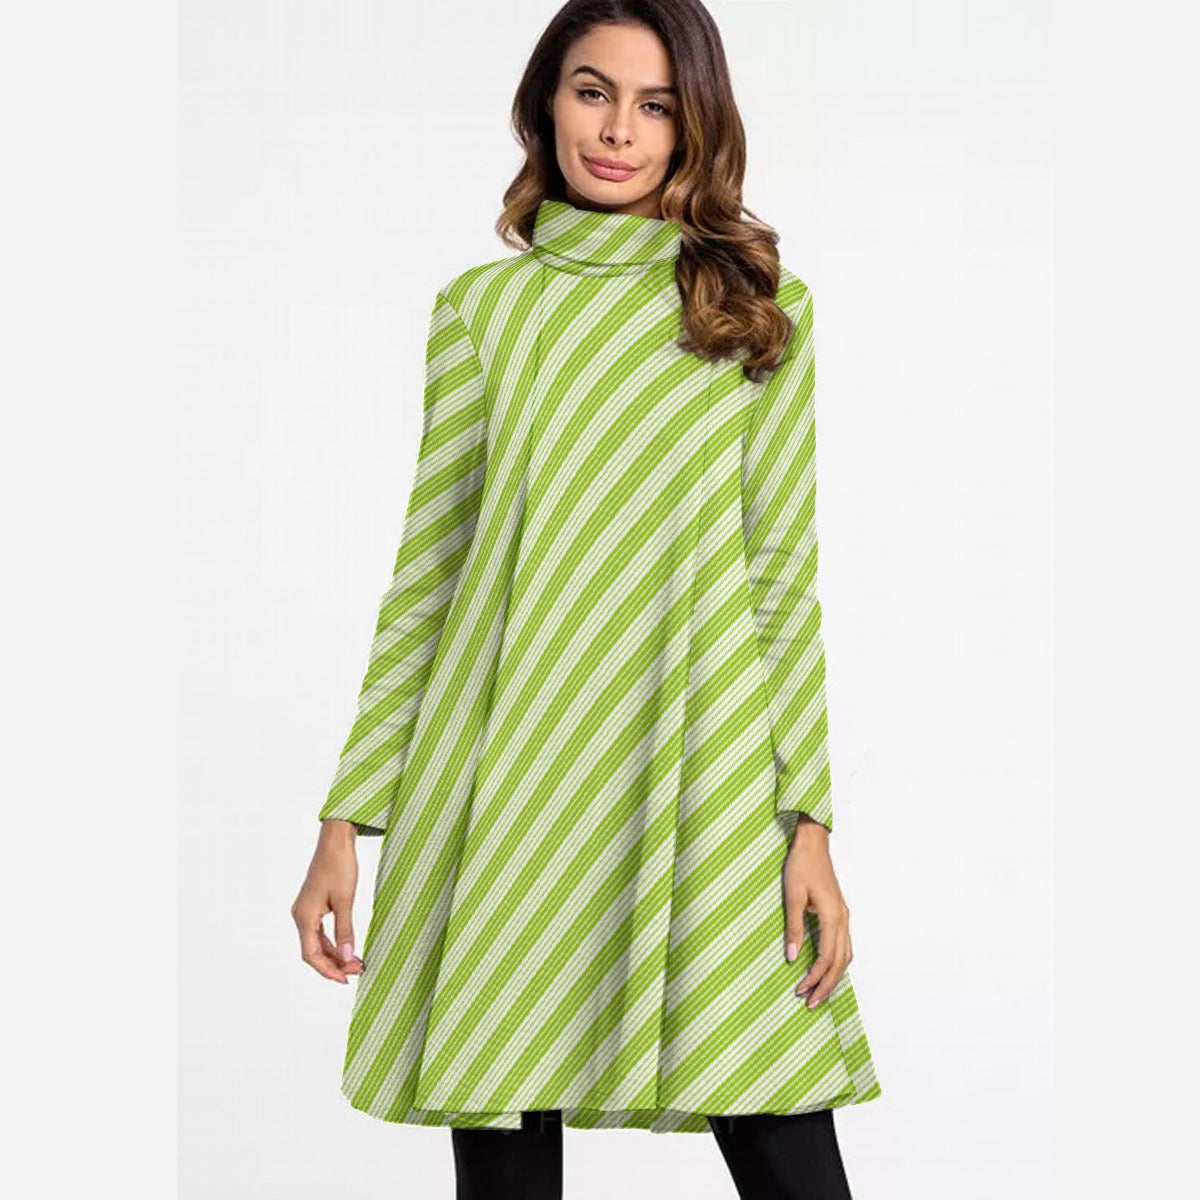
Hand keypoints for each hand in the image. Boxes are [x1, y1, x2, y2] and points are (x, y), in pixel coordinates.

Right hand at [291, 819, 365, 983]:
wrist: (335, 841)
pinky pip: (320, 932)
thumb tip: (348, 957)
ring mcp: (306, 911)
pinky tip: (348, 948)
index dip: (328, 970)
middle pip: (313, 952)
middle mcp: (300, 916)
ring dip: (335, 954)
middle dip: (334, 964)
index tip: (346, 979)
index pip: (311, 955)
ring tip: (356, 963)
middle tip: (357, 971)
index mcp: (304, 916)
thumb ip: (346, 930)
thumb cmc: (339, 866)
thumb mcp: (346, 900)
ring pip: (317, 943)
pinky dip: (334, 942)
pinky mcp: (313, 906)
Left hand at [782, 816, 852, 1008]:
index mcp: (833, 917)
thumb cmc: (801, 866)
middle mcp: (843, 919)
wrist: (813, 843)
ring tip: (818, 992)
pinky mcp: (839, 913)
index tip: (800, 991)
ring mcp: (844, 916)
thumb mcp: (792, 897)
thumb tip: (792, 958)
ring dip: (833, 976)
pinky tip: (826, 969)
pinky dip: (837, 962)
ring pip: (845, 955)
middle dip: (826, 985)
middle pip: (840, 963)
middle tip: (811, 1004)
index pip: (827, 959)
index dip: (814, 978)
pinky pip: (844, 945)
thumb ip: (793, 928)